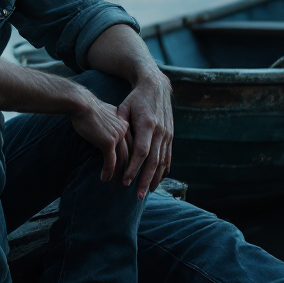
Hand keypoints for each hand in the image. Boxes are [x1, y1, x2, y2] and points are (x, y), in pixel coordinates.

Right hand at [69, 89, 129, 183]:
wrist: (80, 104)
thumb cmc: (88, 109)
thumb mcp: (104, 117)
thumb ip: (109, 128)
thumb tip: (105, 142)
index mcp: (126, 124)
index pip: (132, 145)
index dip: (132, 160)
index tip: (130, 171)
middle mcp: (125, 130)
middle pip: (130, 154)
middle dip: (129, 171)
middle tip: (126, 184)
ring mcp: (118, 136)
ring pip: (123, 160)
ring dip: (120, 175)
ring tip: (116, 187)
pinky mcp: (109, 142)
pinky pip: (111, 161)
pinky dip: (108, 171)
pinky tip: (104, 179)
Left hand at [116, 71, 173, 199]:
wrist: (156, 87)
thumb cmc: (136, 99)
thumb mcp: (124, 107)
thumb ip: (119, 125)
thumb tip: (112, 143)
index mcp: (147, 124)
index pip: (141, 152)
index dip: (134, 168)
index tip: (126, 181)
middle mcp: (160, 131)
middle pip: (153, 161)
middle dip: (145, 179)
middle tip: (138, 196)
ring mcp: (167, 134)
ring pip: (162, 161)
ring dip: (155, 178)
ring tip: (147, 192)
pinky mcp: (171, 136)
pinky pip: (168, 156)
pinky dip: (164, 170)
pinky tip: (158, 180)